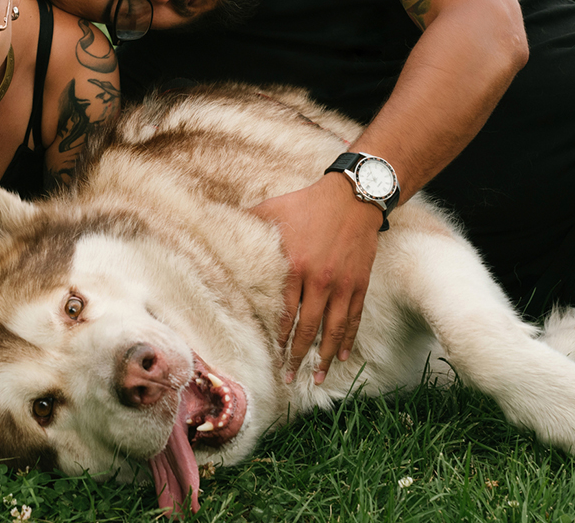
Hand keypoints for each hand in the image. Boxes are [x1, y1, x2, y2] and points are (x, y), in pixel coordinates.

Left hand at [250, 174, 380, 384]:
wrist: (353, 196)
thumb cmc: (308, 202)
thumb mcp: (272, 208)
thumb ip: (247, 221)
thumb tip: (215, 222)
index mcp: (294, 266)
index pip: (285, 312)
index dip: (278, 336)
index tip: (272, 354)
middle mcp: (319, 281)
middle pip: (307, 328)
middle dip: (297, 355)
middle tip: (289, 377)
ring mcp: (342, 284)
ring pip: (333, 329)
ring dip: (325, 356)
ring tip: (317, 378)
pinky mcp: (360, 283)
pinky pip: (354, 318)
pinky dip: (348, 339)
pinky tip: (343, 356)